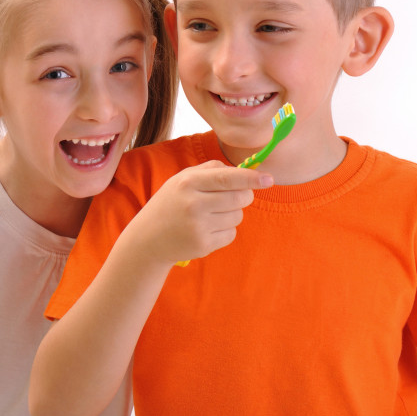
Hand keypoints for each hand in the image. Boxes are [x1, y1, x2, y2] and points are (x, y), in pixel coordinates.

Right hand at [126, 161, 271, 264]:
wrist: (148, 239)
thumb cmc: (170, 204)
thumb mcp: (182, 180)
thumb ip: (211, 170)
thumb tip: (245, 170)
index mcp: (189, 182)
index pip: (228, 178)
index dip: (251, 178)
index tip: (269, 179)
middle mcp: (194, 204)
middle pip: (240, 198)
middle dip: (244, 196)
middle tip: (232, 198)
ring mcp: (198, 226)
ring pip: (238, 216)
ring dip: (232, 214)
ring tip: (211, 215)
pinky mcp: (203, 245)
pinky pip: (231, 234)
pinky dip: (225, 231)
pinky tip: (207, 230)